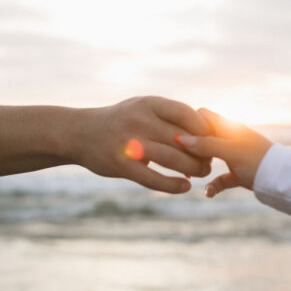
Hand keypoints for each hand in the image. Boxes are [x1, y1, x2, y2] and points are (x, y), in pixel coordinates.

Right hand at [75, 96, 212, 193]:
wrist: (78, 133)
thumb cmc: (120, 121)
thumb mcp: (142, 108)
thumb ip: (168, 116)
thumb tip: (205, 129)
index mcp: (148, 104)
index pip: (187, 114)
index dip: (205, 129)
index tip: (212, 139)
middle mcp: (140, 121)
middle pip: (184, 139)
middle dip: (203, 152)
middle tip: (210, 161)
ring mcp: (130, 143)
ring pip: (173, 159)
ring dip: (193, 169)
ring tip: (202, 173)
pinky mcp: (122, 166)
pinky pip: (154, 179)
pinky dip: (173, 185)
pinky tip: (184, 187)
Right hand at [176, 108, 272, 196]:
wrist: (284, 181)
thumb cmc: (258, 160)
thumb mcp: (230, 151)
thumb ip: (206, 145)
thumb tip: (179, 138)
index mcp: (229, 126)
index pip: (202, 115)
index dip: (188, 123)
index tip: (175, 136)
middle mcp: (231, 138)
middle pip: (204, 137)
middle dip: (190, 147)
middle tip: (178, 158)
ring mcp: (235, 156)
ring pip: (211, 158)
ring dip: (200, 166)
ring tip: (189, 175)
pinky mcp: (240, 173)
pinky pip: (221, 178)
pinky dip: (214, 185)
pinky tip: (208, 193)